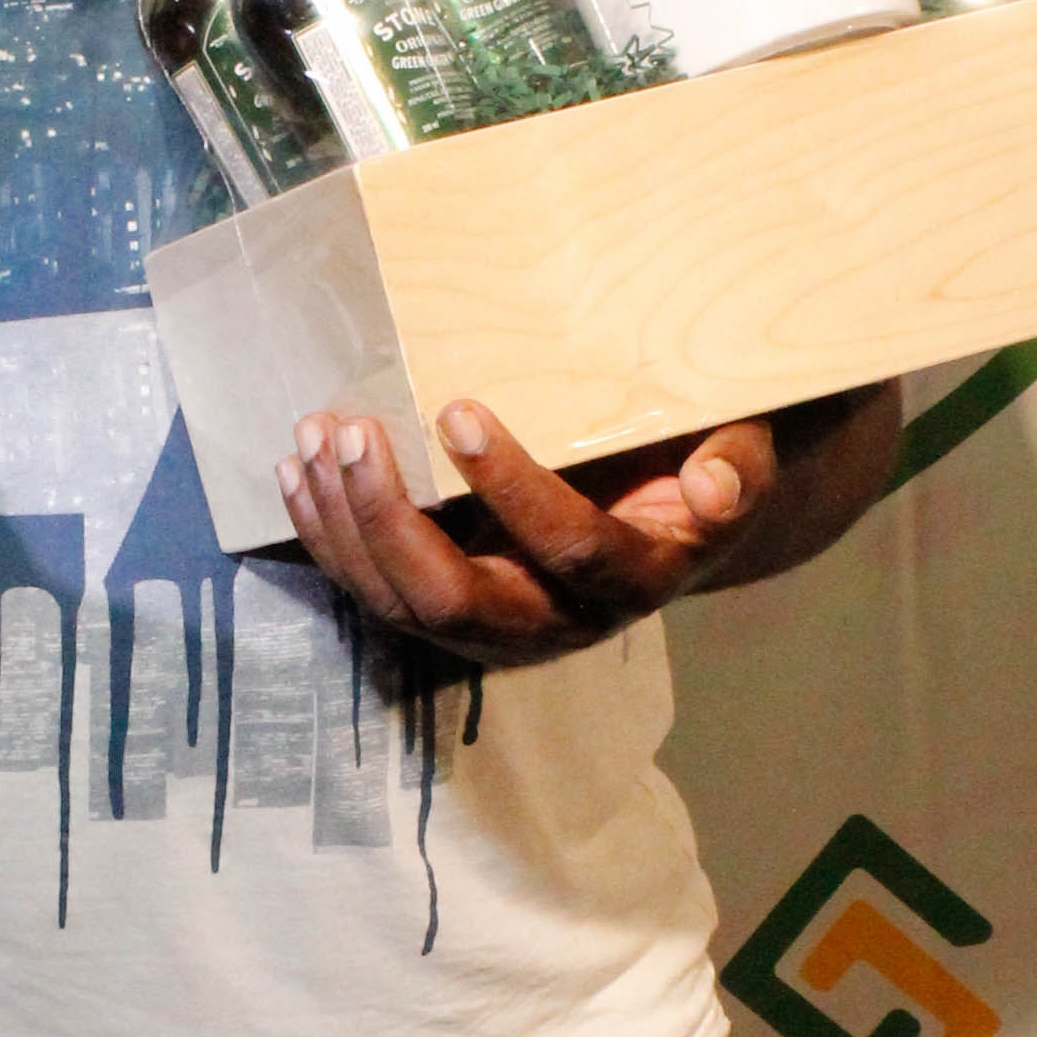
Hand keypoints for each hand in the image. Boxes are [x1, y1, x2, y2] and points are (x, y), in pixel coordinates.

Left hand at [276, 395, 790, 667]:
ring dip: (344, 523)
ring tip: (315, 434)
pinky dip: (325, 534)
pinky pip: (371, 590)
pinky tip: (297, 469)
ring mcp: (493, 627)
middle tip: (355, 429)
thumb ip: (739, 465)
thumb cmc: (699, 458)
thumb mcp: (740, 452)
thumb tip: (716, 487)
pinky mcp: (446, 612)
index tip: (455, 409)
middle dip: (391, 517)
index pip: (569, 548)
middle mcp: (557, 622)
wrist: (667, 510)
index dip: (511, 486)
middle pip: (457, 599)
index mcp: (634, 582)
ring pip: (398, 604)